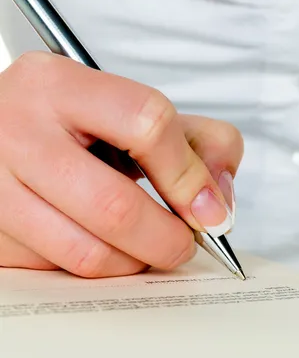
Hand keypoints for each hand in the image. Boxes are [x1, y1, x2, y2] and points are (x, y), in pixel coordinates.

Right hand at [0, 52, 242, 277]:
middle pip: (115, 206)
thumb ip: (198, 142)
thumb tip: (219, 201)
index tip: (210, 210)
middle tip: (184, 244)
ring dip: (133, 262)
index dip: (189, 176)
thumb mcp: (135, 113)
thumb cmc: (75, 126)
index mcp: (61, 85)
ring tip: (145, 248)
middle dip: (167, 239)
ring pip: (86, 252)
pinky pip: (56, 271)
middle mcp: (16, 130)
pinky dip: (94, 269)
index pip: (147, 124)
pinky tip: (102, 245)